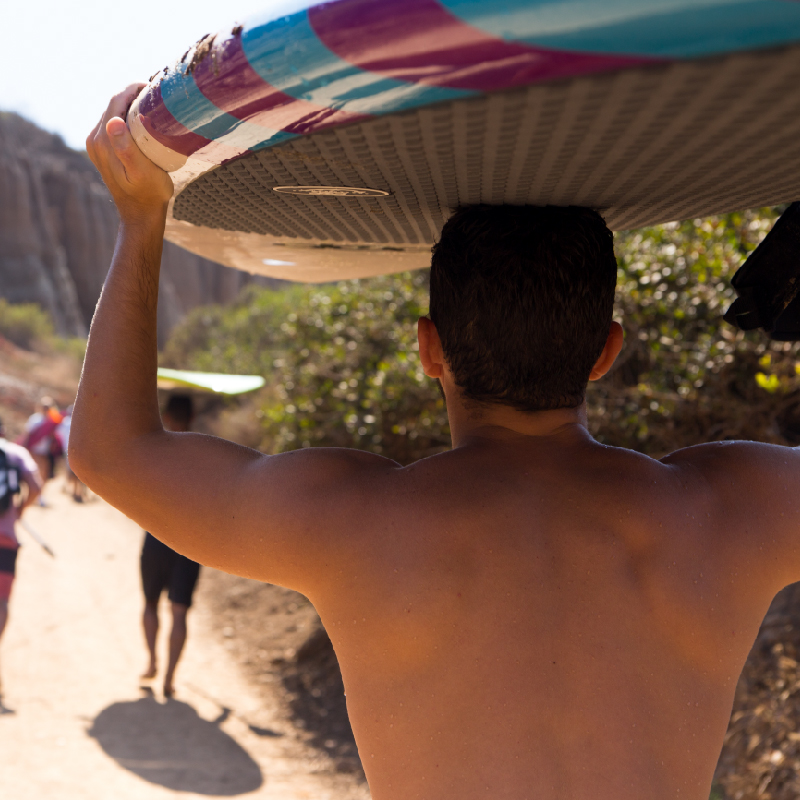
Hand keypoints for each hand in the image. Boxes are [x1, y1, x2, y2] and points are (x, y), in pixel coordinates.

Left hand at [86, 84, 173, 225]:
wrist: (140, 214)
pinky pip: (113, 125)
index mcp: (103, 141)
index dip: (132, 89)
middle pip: (112, 105)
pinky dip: (127, 117)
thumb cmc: (149, 194)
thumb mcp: (142, 172)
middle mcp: (95, 140)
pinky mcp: (102, 150)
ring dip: (130, 105)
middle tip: (156, 93)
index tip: (153, 86)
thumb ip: (126, 148)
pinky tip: (142, 120)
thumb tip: (113, 122)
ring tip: (152, 103)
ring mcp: (96, 145)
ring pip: (112, 113)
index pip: (115, 102)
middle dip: (132, 94)